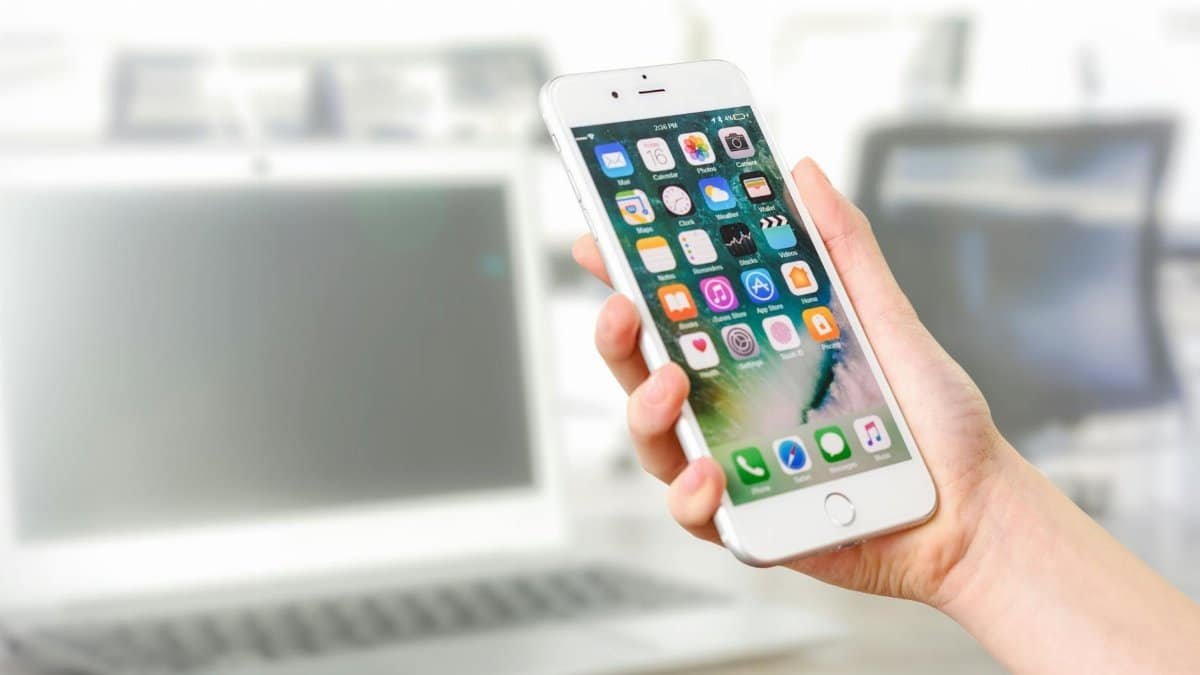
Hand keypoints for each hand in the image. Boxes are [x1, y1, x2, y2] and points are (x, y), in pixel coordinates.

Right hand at [572, 157, 1016, 606]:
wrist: (973, 505)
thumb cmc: (930, 417)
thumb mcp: (885, 317)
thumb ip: (841, 248)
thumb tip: (804, 173)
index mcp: (748, 355)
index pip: (672, 311)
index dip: (629, 275)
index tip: (599, 239)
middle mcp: (729, 407)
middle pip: (644, 369)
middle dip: (619, 336)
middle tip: (622, 307)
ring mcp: (731, 463)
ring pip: (653, 440)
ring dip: (646, 410)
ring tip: (669, 386)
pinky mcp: (745, 520)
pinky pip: (694, 511)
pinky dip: (690, 493)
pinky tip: (710, 474)